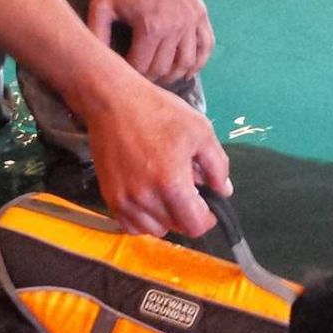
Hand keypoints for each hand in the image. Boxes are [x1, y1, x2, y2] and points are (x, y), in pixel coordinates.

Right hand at [84, 73, 231, 236]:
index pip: (196, 225)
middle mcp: (146, 199)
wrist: (113, 102)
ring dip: (166, 218)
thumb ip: (217, 166)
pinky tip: (149, 200)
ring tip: (165, 192)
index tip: (208, 205)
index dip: (208, 218)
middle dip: (187, 213)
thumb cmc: (159, 112)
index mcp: (172, 184)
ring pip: (154, 230)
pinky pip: (131, 226)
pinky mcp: (109, 197)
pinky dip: (143, 220)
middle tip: (186, 188)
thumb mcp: (200, 131)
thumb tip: (223, 192)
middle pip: (177, 228)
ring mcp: (125, 200)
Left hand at [89, 0, 214, 84]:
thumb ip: (97, 32)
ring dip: (172, 75)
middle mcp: (175, 29)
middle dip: (149, 77)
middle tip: (139, 76)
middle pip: (163, 69)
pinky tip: (186, 69)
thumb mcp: (102, 2)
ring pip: (186, 63)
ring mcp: (191, 22)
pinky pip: (206, 47)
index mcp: (150, 28)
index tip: (122, 71)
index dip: (130, 74)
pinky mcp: (201, 15)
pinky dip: (198, 63)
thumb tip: (94, 58)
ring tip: (160, 75)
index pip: (141, 67)